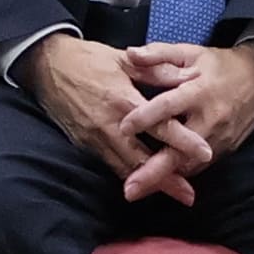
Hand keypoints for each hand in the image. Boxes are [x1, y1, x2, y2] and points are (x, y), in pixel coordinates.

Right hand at [23, 33, 200, 202]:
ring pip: (125, 168)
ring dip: (149, 183)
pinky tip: (144, 182)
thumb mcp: (124, 59)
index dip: (183, 141)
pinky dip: (129, 175)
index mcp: (124, 100)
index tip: (206, 153)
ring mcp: (95, 137)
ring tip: (174, 194)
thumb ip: (156, 71)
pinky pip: (110, 164)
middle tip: (189, 195)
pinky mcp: (84, 144)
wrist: (48, 65)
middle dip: (166, 179)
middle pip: (142, 159)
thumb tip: (186, 79)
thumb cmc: (89, 59)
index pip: (160, 126)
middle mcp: (110, 125)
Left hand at [128, 37, 253, 181]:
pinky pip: (198, 166)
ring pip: (188, 165)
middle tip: (130, 189)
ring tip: (137, 190)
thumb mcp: (190, 53)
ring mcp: (220, 139)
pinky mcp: (226, 150)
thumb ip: (159, 54)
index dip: (146, 117)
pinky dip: (178, 175)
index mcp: (198, 91)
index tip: (123, 128)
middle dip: (154, 172)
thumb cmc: (219, 65)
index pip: (169, 106)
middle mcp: (210, 119)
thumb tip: (129, 54)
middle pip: (179, 151)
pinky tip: (159, 184)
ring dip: (164, 180)